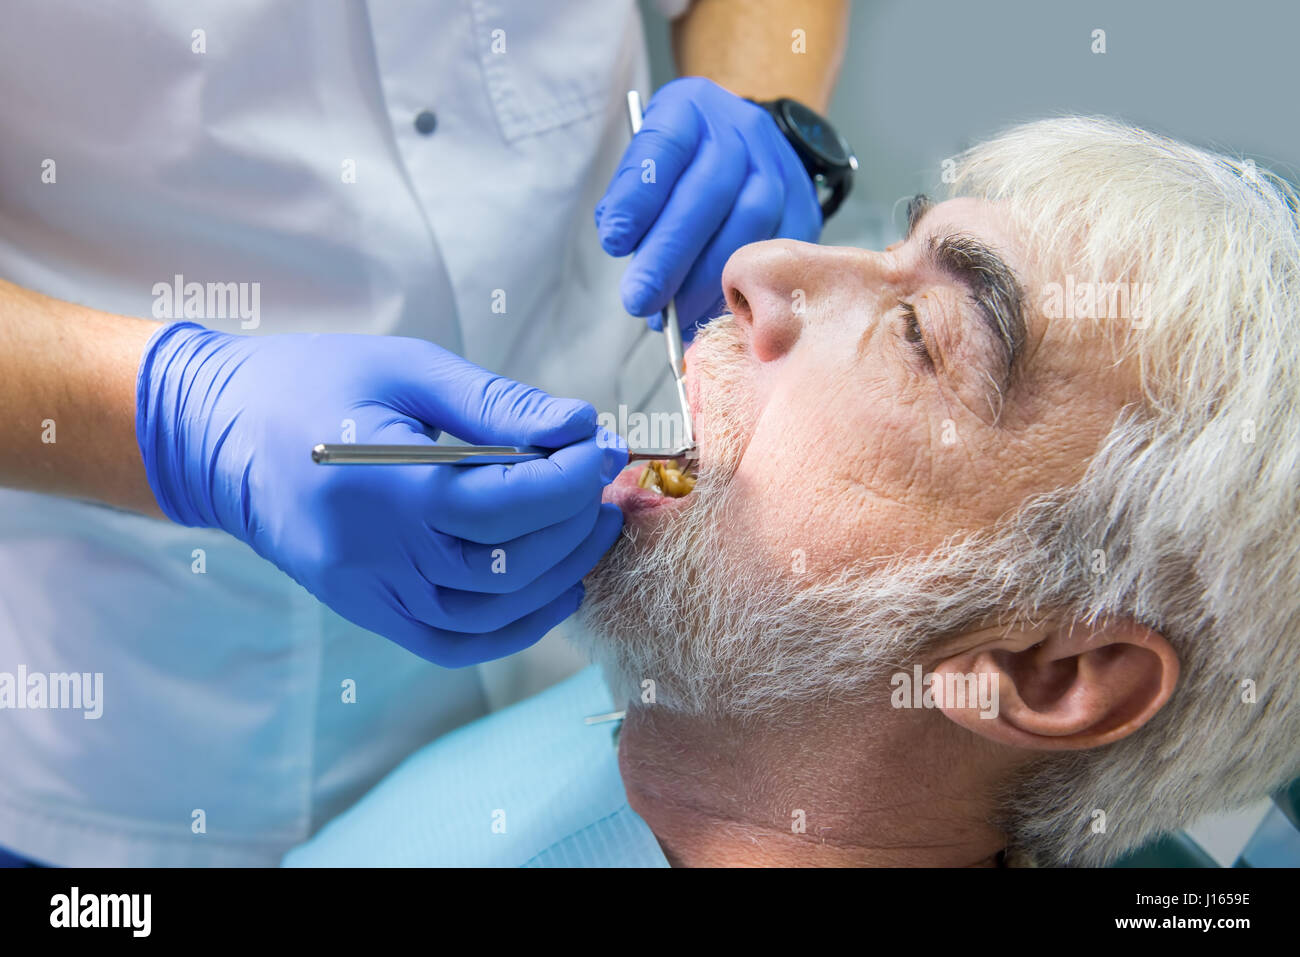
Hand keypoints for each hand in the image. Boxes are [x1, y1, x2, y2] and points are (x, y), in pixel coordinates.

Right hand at [135, 322, 626, 665]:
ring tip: (587, 529)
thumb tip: (577, 428)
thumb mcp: (406, 369)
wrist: (220, 435)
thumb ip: (496, 404)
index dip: (571, 480)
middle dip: (574, 525)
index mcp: (382, 483)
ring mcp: (366, 592)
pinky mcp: (364, 610)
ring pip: (488, 612)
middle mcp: (373, 553)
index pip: (506, 503)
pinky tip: (550, 589)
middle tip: (602, 485)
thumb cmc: (315, 384)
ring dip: (556, 575)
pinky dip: (511, 628)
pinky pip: (451, 643)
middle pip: (506, 564)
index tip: (602, 448)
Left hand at [595, 77, 821, 338]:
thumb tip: (626, 246)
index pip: (665, 148)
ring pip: (749, 223)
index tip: (614, 242)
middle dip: (669, 255)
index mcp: (691, 108)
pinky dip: (744, 286)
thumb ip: (631, 198)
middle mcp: (741, 130)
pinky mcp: (802, 204)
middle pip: (709, 192)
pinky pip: (778, 250)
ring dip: (706, 278)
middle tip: (639, 299)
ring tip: (674, 313)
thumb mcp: (648, 160)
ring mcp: (779, 167)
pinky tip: (713, 307)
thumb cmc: (683, 163)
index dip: (639, 197)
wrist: (745, 146)